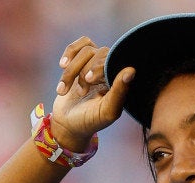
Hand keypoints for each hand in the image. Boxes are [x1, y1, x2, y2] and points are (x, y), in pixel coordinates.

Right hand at [50, 36, 134, 151]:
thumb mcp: (106, 111)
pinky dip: (68, 54)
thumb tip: (131, 70)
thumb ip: (119, 92)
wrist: (69, 124)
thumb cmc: (91, 121)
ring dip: (71, 71)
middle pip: (98, 53)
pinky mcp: (81, 61)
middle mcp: (111, 70)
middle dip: (83, 72)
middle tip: (80, 92)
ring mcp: (96, 64)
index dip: (98, 67)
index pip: (114, 60)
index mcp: (121, 80)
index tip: (88, 81)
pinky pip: (78, 46)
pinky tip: (62, 66)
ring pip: (85, 50)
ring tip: (65, 90)